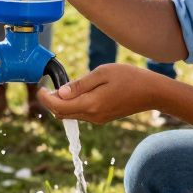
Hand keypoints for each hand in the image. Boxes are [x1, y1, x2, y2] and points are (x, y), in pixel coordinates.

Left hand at [36, 64, 162, 123]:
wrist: (152, 92)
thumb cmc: (129, 78)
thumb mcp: (103, 73)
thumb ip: (80, 84)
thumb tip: (60, 93)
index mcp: (90, 105)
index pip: (59, 106)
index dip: (46, 98)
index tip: (40, 88)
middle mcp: (92, 116)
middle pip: (62, 114)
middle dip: (51, 102)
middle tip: (46, 87)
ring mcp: (98, 119)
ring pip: (71, 115)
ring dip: (62, 104)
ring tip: (61, 88)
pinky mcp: (103, 118)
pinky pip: (82, 114)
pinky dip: (73, 105)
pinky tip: (76, 92)